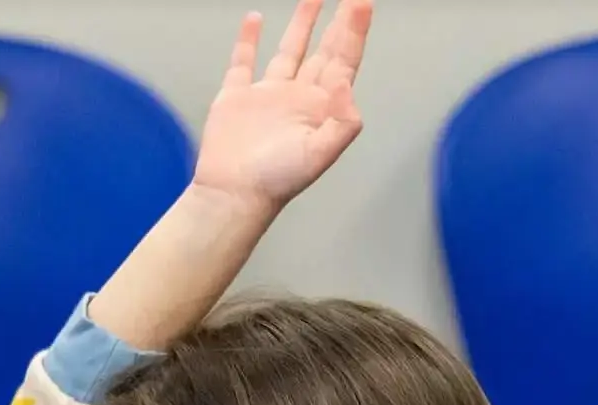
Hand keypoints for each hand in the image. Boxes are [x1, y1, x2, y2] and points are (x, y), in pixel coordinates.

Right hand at [192, 0, 371, 210]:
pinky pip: (244, 61)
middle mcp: (299, 98)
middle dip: (339, 23)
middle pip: (324, 51)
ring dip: (303, 24)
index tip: (363, 3)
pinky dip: (248, 39)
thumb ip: (342, 121)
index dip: (355, 32)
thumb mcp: (319, 154)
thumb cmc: (277, 180)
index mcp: (321, 108)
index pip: (344, 61)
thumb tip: (347, 84)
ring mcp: (268, 96)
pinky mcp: (237, 97)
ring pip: (290, 50)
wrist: (234, 193)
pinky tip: (255, 19)